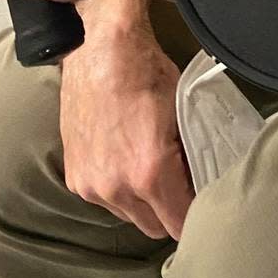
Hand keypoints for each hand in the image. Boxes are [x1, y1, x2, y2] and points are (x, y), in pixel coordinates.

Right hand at [61, 15, 192, 239]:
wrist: (100, 49)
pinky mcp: (75, 178)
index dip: (195, 213)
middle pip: (153, 227)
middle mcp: (116, 189)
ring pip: (128, 215)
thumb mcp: (183, 111)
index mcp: (149, 173)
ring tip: (153, 168)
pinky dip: (119, 190)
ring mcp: (91, 186)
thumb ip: (189, 154)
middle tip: (182, 185)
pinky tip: (126, 160)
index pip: (179, 222)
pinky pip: (105, 200)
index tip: (202, 200)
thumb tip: (200, 178)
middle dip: (170, 212)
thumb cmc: (146, 72)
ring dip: (143, 203)